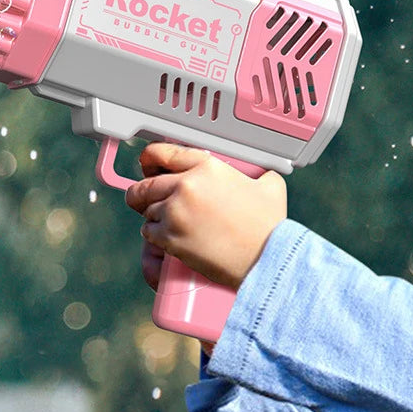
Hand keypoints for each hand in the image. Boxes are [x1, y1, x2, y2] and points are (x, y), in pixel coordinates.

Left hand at [126, 143, 287, 288]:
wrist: (265, 258)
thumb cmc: (268, 225)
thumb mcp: (269, 185)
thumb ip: (257, 172)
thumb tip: (258, 173)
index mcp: (207, 167)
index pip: (163, 153)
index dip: (150, 158)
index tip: (147, 164)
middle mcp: (187, 186)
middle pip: (146, 184)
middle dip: (143, 192)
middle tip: (145, 198)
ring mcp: (176, 212)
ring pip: (146, 209)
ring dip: (152, 214)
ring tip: (166, 220)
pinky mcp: (170, 238)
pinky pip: (148, 231)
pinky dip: (154, 233)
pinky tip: (165, 234)